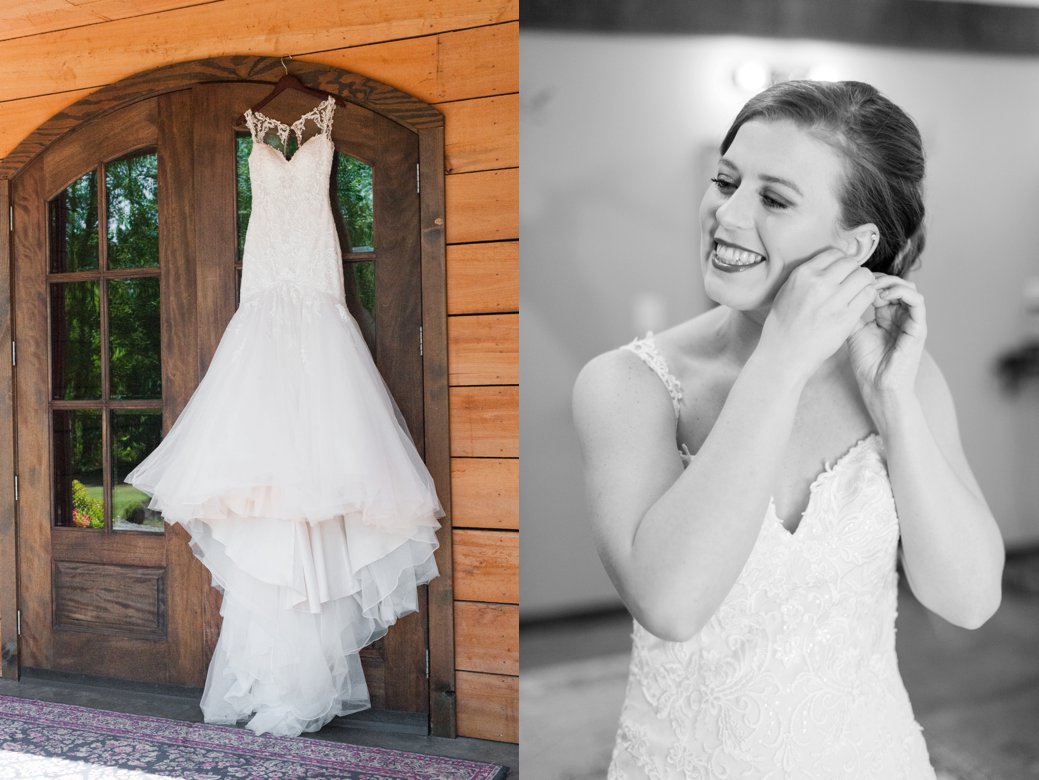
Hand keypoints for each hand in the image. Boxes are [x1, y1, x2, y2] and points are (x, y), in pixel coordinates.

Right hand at [758, 248, 876, 379]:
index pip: (834, 253)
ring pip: (864, 276)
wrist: (784, 354)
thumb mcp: (786, 291)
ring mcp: (834, 300)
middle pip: (852, 263)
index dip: (841, 263)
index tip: (841, 273)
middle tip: (852, 283)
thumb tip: (827, 266)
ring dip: (864, 283)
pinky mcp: (846, 317)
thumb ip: (806, 277)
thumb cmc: (783, 325)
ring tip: (858, 292)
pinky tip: (860, 303)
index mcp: (803, 274)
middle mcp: (819, 283)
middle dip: (854, 271)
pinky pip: (868, 294)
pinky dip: (868, 296)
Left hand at [846, 274, 926, 404]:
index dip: (870, 281)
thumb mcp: (853, 332)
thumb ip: (851, 313)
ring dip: (891, 283)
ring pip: (909, 288)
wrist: (877, 387)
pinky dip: (902, 292)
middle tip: (863, 282)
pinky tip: (884, 296)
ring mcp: (911, 322)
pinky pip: (918, 302)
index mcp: (886, 316)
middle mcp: (900, 316)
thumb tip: (839, 294)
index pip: (884, 288)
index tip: (853, 282)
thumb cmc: (866, 364)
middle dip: (880, 279)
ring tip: (873, 289)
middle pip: (897, 284)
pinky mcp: (918, 329)